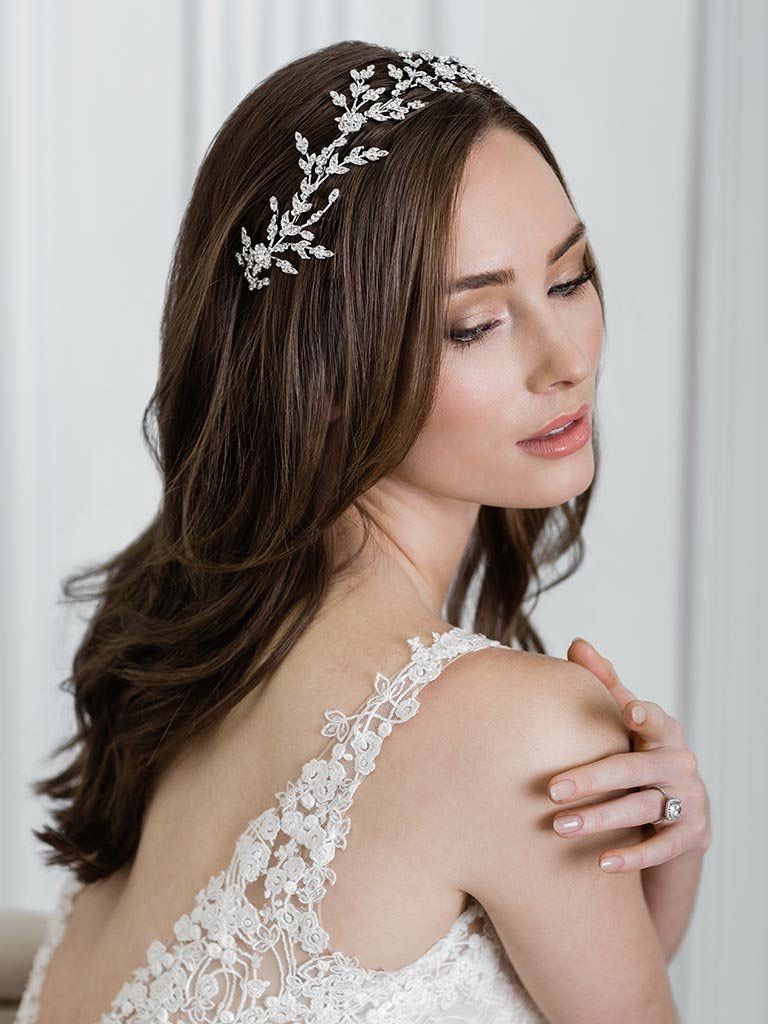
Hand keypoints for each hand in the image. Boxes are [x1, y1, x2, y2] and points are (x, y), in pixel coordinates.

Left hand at [547, 637, 711, 872]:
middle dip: (593, 779)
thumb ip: (604, 684)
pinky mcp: (693, 836)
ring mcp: (689, 800)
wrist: (676, 814)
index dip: (644, 716)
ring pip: (644, 808)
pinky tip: (600, 865)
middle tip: (552, 790)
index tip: (627, 711)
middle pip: (637, 768)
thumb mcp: (625, 723)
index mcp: (663, 732)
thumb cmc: (639, 755)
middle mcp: (680, 762)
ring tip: (560, 828)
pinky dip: (632, 857)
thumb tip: (577, 643)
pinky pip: (662, 848)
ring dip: (602, 819)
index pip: (655, 720)